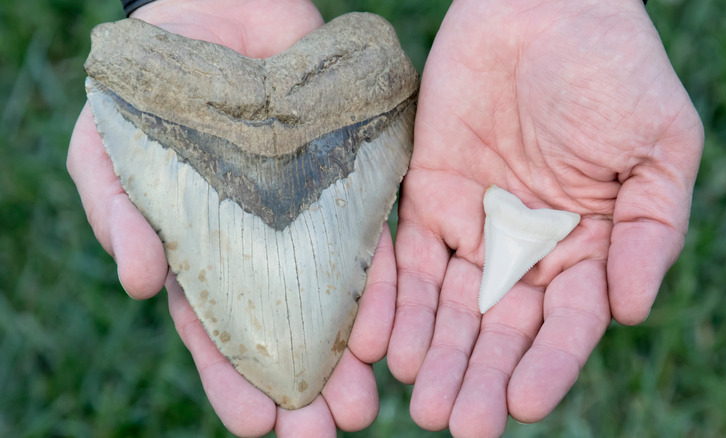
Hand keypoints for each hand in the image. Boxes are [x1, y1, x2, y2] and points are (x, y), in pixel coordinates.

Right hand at [68, 1, 394, 434]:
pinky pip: (370, 241)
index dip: (234, 379)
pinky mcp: (350, 186)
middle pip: (284, 330)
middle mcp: (262, 249)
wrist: (214, 21)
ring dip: (347, 353)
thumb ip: (118, 209)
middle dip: (303, 386)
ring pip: (332, 299)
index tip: (256, 427)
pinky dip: (379, 286)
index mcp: (203, 255)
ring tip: (365, 405)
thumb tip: (136, 283)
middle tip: (327, 433)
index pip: (219, 331)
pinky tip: (388, 331)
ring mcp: (308, 221)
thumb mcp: (113, 149)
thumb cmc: (152, 91)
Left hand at [387, 0, 702, 435]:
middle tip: (459, 424)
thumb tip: (633, 312)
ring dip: (431, 352)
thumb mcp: (659, 147)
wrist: (543, 7)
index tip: (522, 403)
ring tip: (418, 400)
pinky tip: (377, 343)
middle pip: (499, 327)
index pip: (566, 322)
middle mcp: (524, 248)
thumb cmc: (615, 69)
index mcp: (586, 247)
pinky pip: (400, 257)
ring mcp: (471, 224)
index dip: (548, 364)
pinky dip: (388, 300)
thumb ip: (651, 232)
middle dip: (479, 375)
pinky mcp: (423, 197)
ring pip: (446, 304)